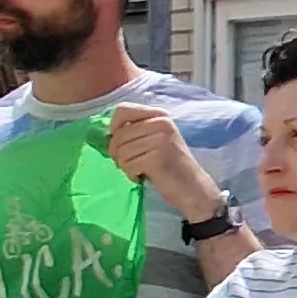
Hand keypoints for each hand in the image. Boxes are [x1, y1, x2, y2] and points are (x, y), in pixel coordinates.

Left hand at [104, 103, 223, 220]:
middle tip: (132, 163)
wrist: (192, 187)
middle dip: (117, 153)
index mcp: (159, 115)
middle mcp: (161, 123)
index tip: (121, 144)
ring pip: (120, 152)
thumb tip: (104, 133)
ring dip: (125, 166)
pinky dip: (132, 174)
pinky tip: (145, 176)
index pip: (122, 110)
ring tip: (141, 169)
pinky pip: (128, 165)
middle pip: (118, 135)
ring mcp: (161, 139)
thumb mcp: (153, 139)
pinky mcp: (157, 157)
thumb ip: (134, 131)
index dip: (113, 129)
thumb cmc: (168, 165)